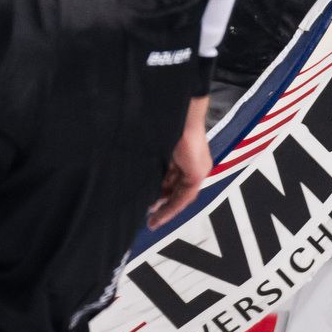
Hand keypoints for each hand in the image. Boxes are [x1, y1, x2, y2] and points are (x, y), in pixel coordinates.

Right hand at [147, 93, 213, 226]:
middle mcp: (191, 162)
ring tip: (152, 220)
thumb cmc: (163, 120)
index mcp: (181, 153)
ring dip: (165, 208)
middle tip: (148, 216)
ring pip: (179, 195)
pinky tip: (159, 215)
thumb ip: (150, 159)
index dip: (159, 191)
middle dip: (161, 203)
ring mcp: (196, 167)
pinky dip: (171, 208)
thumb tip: (134, 169)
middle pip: (175, 188)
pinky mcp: (196, 173)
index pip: (171, 177)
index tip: (148, 202)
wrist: (177, 112)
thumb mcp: (154, 145)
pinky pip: (184, 197)